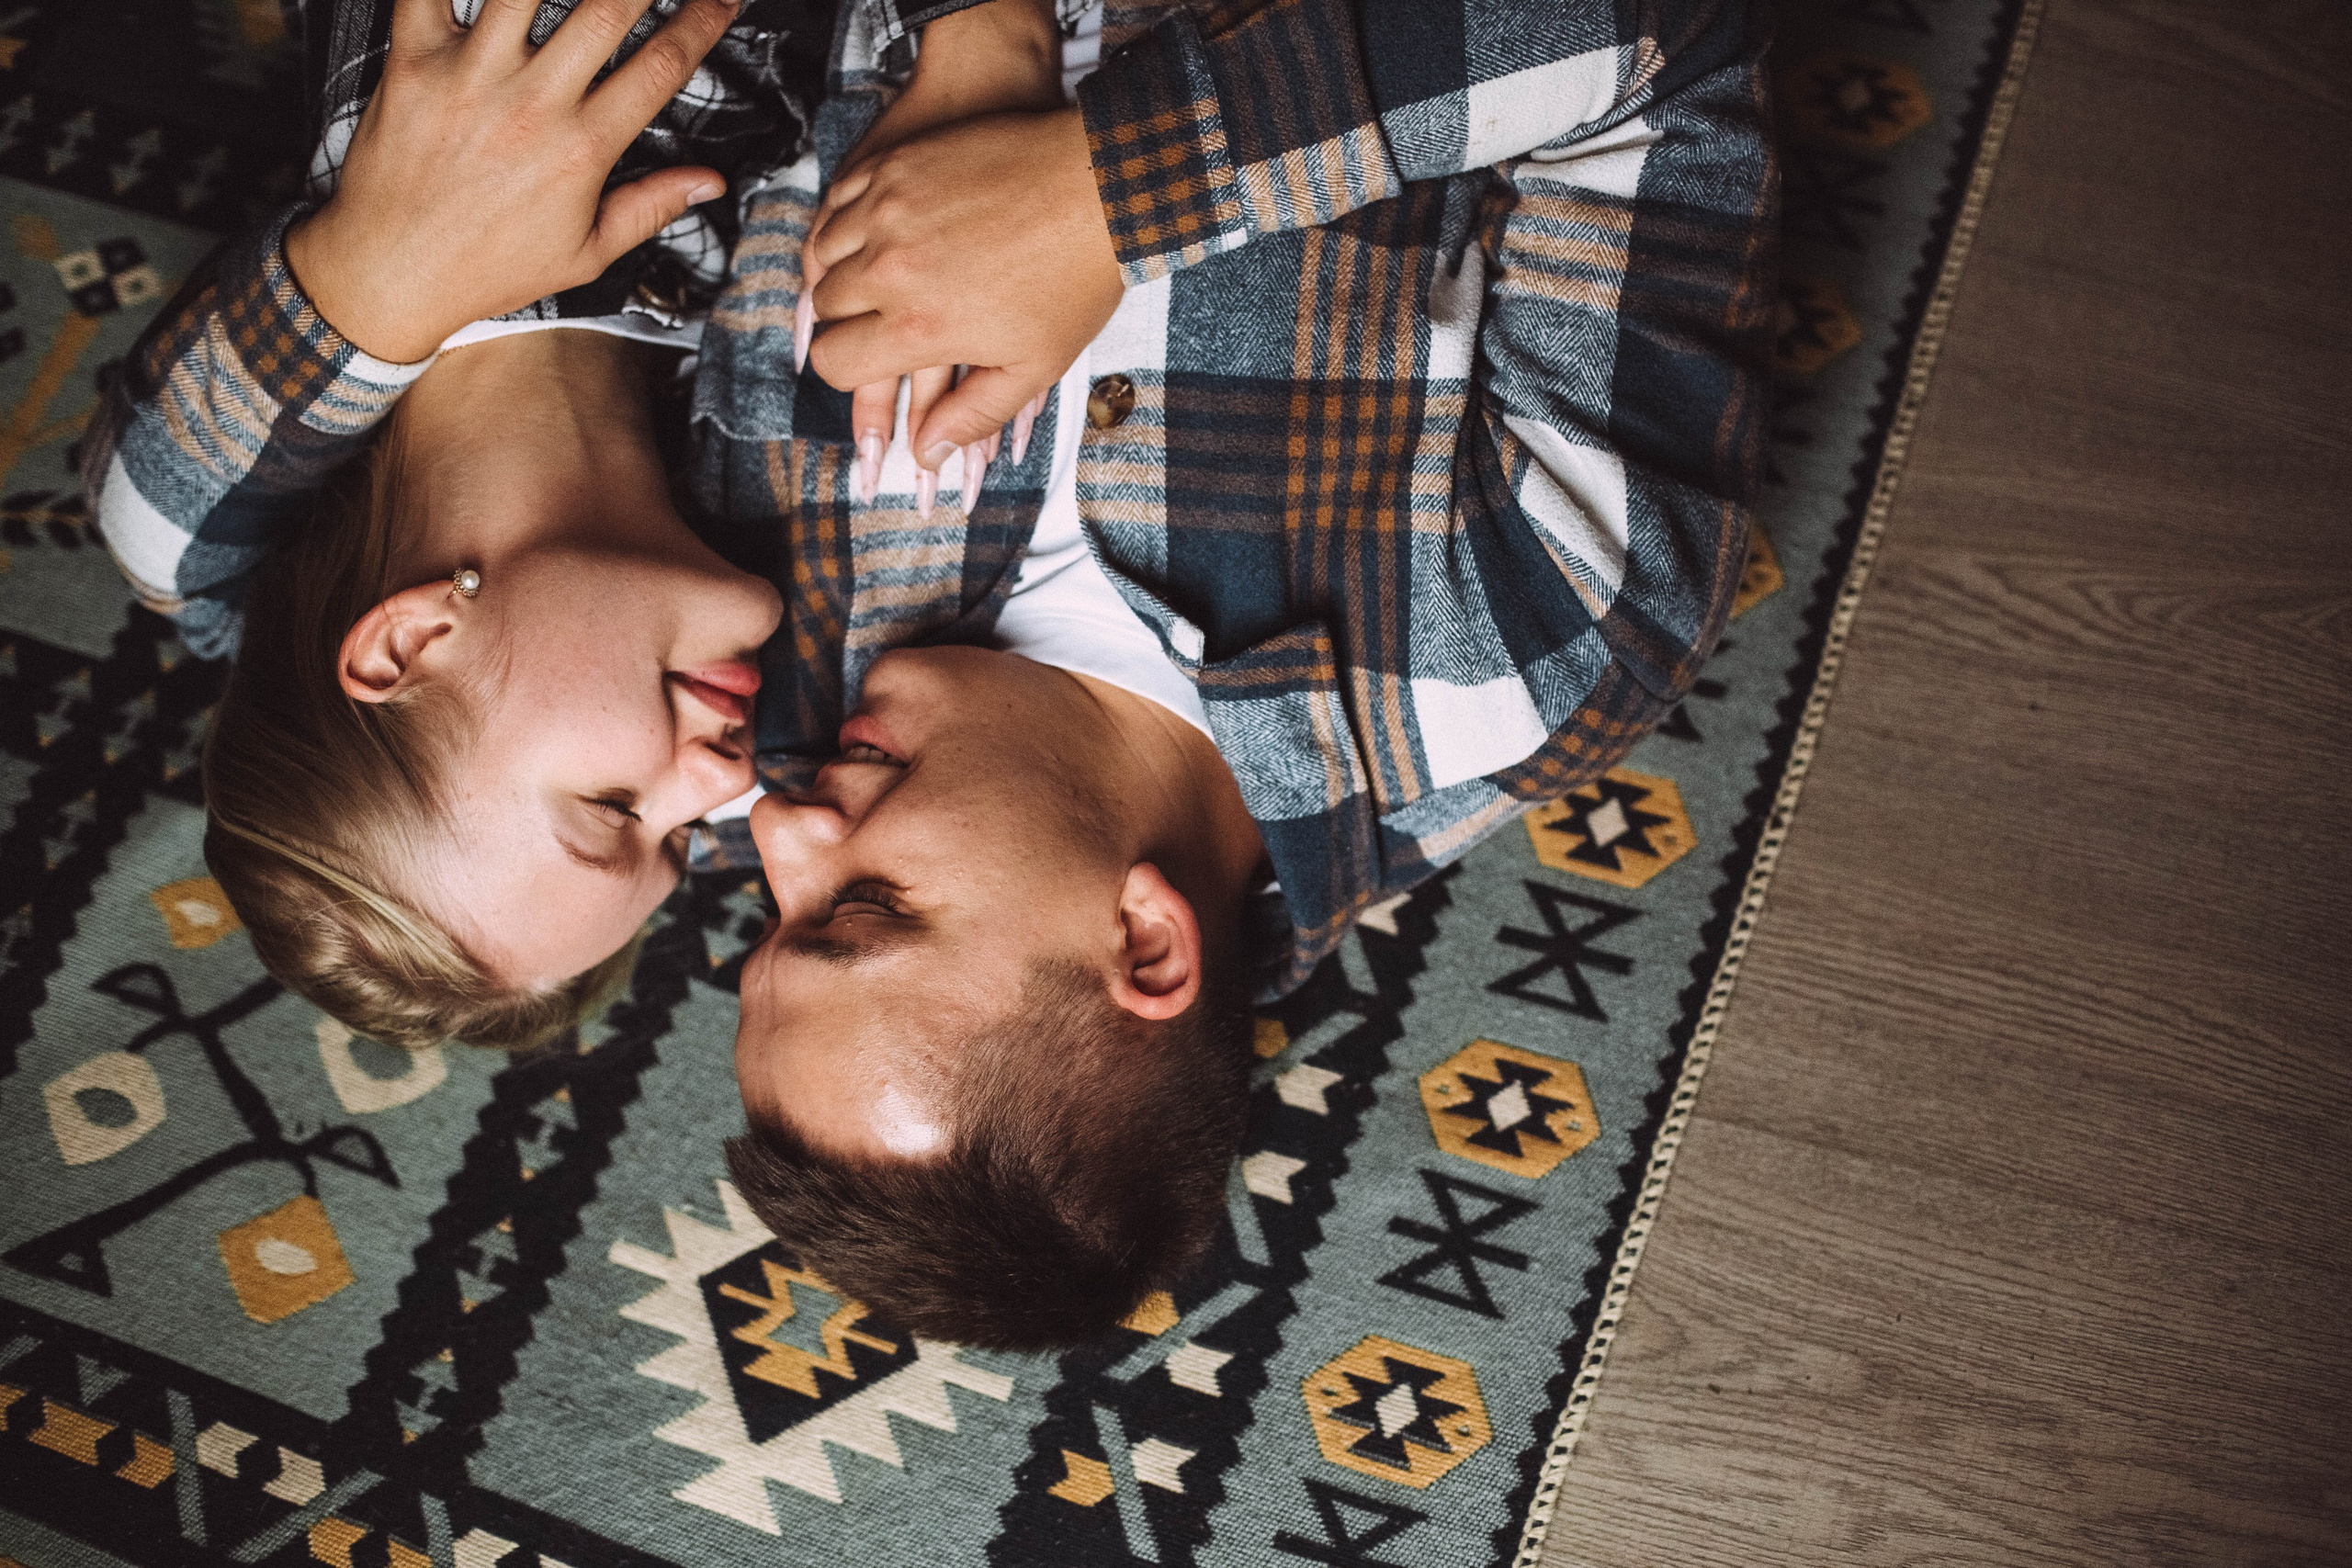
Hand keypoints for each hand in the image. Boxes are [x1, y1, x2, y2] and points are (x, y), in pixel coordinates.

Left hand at [285, 0, 740, 362]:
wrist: (390, 272)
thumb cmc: (485, 267)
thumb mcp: (586, 253)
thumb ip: (650, 206)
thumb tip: (708, 183)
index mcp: (581, 148)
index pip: (661, 67)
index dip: (701, 22)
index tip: (720, 0)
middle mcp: (531, 104)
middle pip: (607, 9)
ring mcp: (470, 76)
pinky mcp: (412, 61)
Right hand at [800, 0, 1090, 507]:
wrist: (1099, 189)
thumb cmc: (1074, 283)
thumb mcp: (1032, 367)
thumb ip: (972, 414)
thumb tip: (927, 456)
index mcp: (918, 327)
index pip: (836, 362)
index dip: (845, 370)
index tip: (866, 361)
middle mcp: (890, 271)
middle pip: (825, 309)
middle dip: (842, 322)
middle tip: (868, 321)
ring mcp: (888, 211)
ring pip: (823, 253)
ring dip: (836, 271)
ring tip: (861, 280)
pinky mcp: (894, 165)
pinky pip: (838, 199)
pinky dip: (841, 221)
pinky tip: (861, 231)